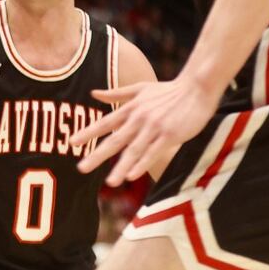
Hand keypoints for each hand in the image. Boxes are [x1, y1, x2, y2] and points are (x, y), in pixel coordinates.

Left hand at [74, 78, 220, 185]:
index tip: (71, 142)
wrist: (197, 87)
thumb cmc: (169, 89)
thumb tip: (93, 93)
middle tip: (81, 168)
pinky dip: (143, 163)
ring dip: (121, 166)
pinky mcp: (170, 135)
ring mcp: (154, 128)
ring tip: (110, 182)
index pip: (104, 123)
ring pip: (134, 150)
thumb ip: (116, 93)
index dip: (87, 133)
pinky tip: (132, 175)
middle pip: (115, 140)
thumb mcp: (140, 88)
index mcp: (131, 109)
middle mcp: (139, 119)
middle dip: (97, 155)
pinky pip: (154, 152)